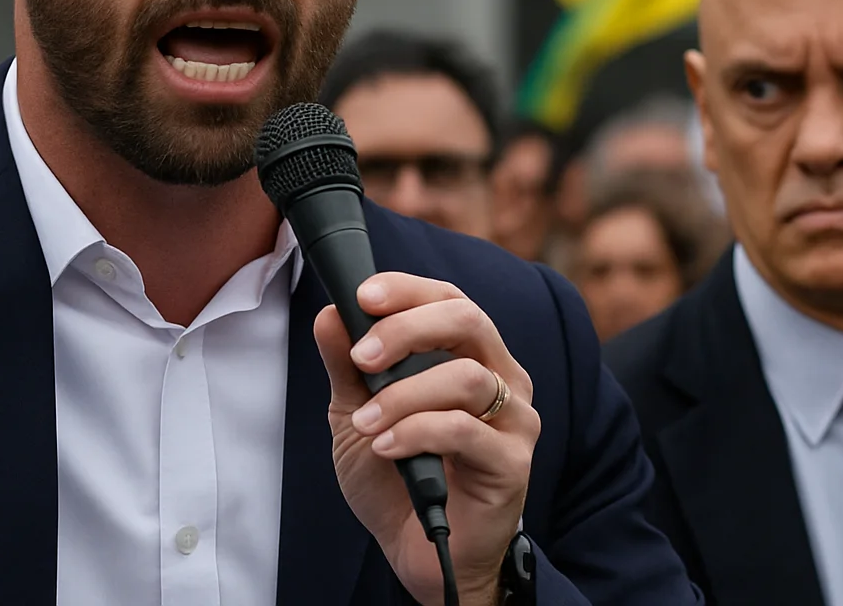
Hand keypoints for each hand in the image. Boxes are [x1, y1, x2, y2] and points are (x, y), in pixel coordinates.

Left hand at [314, 274, 538, 605]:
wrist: (418, 552)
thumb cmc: (397, 477)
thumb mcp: (356, 413)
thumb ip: (346, 365)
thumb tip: (330, 314)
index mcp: (469, 356)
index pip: (448, 299)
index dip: (407, 289)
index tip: (362, 296)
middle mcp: (501, 379)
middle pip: (468, 320)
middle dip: (407, 329)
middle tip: (363, 356)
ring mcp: (513, 421)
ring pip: (466, 377)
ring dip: (403, 395)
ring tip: (366, 423)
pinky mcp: (511, 463)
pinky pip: (464, 431)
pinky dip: (416, 433)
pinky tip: (388, 448)